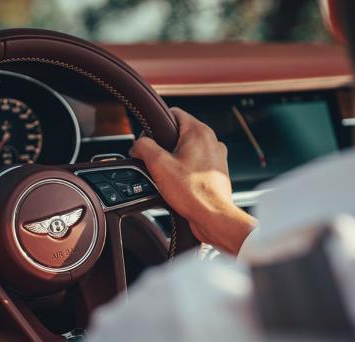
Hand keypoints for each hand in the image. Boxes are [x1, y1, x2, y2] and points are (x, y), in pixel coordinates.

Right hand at [131, 108, 256, 254]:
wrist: (213, 216)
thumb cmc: (192, 192)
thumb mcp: (158, 165)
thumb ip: (144, 147)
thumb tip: (138, 144)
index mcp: (199, 132)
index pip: (173, 113)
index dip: (155, 126)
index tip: (148, 141)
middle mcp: (211, 141)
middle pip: (179, 133)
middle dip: (164, 146)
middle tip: (155, 163)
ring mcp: (216, 157)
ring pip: (187, 150)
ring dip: (174, 160)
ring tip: (167, 177)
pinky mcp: (216, 172)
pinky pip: (195, 165)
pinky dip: (184, 172)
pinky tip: (178, 185)